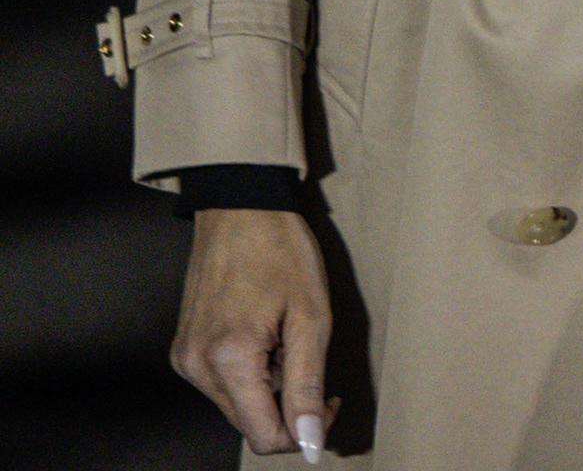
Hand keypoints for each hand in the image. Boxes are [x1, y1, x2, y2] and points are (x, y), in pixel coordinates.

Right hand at [172, 207, 333, 458]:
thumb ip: (308, 386)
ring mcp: (185, 359)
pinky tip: (266, 336)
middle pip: (249, 423)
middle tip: (313, 363)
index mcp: (226, 361)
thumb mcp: (311, 318)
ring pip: (237, 404)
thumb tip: (311, 441)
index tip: (329, 403)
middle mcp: (196, 367)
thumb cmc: (280, 251)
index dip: (304, 432)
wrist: (240, 208)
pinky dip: (251, 372)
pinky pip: (223, 382)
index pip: (264, 437)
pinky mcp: (184, 349)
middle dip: (288, 406)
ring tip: (286, 339)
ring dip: (270, 386)